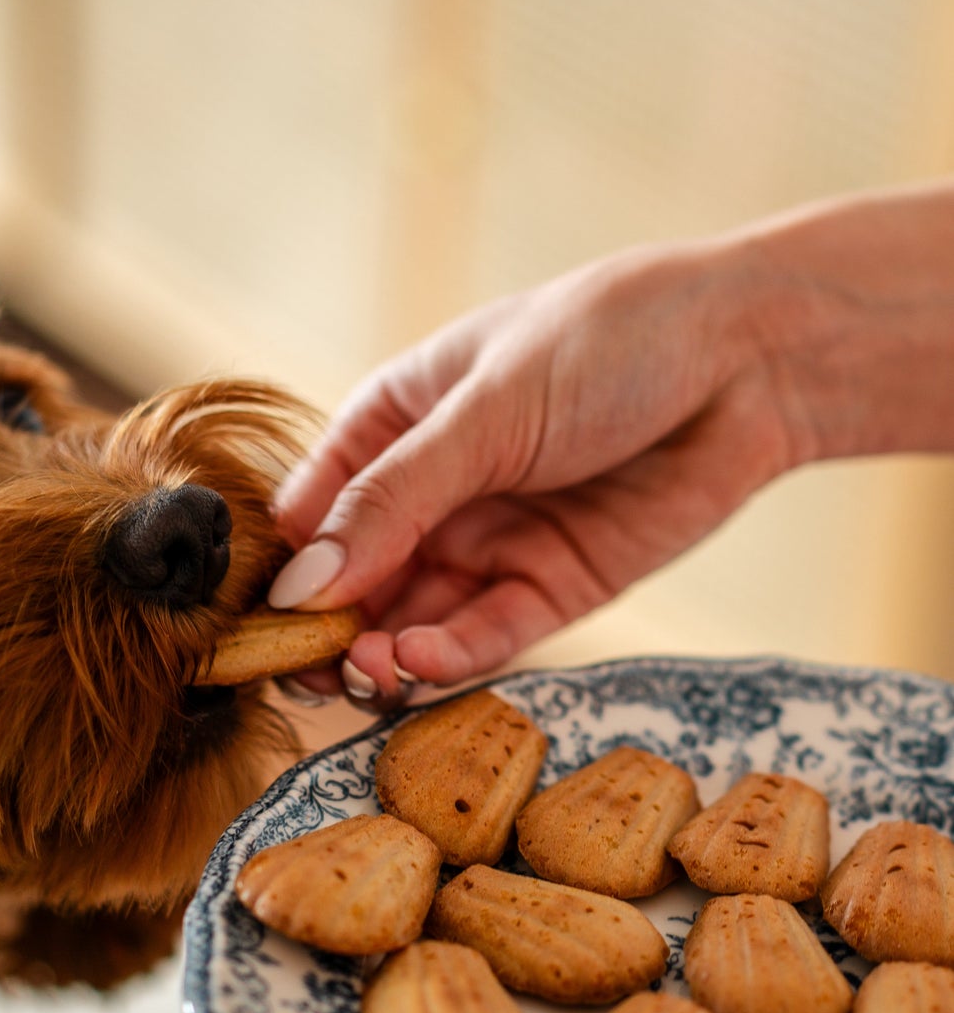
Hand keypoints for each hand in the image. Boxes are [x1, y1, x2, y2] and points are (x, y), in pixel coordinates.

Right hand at [272, 183, 953, 703]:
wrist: (752, 356)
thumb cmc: (608, 340)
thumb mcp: (485, 408)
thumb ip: (393, 498)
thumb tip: (300, 584)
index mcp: (391, 426)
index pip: (310, 512)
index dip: (281, 571)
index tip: (260, 623)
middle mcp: (428, 494)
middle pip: (353, 582)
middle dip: (327, 630)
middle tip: (308, 671)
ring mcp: (485, 543)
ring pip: (411, 621)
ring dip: (382, 654)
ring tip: (367, 672)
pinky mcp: (546, 587)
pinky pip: (483, 636)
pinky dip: (447, 657)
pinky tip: (418, 663)